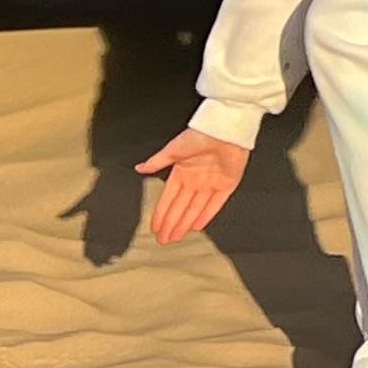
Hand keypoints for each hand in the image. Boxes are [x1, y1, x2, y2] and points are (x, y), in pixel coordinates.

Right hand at [135, 127, 250, 243]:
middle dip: (171, 224)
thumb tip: (139, 168)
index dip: (161, 213)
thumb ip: (157, 162)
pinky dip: (207, 215)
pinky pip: (216, 204)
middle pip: (181, 207)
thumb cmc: (200, 133)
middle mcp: (196, 179)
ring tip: (176, 237)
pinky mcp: (227, 184)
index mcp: (182, 171)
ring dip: (186, 223)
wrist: (224, 128)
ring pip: (196, 208)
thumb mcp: (173, 149)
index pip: (168, 198)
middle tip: (163, 239)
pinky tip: (199, 226)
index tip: (155, 227)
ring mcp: (211, 183)